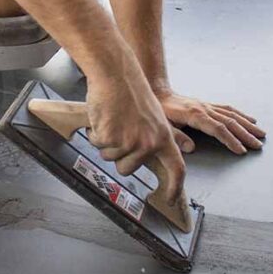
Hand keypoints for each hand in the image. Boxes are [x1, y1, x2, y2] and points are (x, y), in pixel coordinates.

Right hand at [85, 57, 185, 204]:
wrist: (116, 75)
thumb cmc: (132, 92)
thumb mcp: (154, 116)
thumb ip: (156, 138)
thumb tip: (162, 155)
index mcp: (164, 137)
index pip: (177, 169)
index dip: (174, 187)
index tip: (169, 198)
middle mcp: (149, 143)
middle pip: (128, 169)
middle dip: (118, 156)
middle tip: (119, 132)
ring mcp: (129, 142)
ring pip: (110, 157)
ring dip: (106, 142)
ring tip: (113, 119)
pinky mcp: (110, 138)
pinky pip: (97, 144)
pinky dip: (95, 132)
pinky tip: (104, 115)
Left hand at [155, 89, 265, 154]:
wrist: (159, 92)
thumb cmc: (159, 112)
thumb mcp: (163, 126)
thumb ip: (176, 137)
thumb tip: (191, 148)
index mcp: (195, 115)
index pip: (217, 129)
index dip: (230, 140)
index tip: (241, 150)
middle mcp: (204, 109)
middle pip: (230, 122)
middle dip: (245, 135)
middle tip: (258, 146)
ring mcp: (208, 106)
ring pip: (232, 115)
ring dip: (247, 125)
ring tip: (261, 135)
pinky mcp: (208, 105)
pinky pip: (229, 109)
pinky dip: (242, 115)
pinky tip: (251, 120)